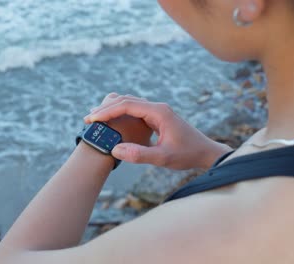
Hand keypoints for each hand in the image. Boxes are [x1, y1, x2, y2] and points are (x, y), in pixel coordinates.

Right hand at [85, 94, 231, 169]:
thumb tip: (115, 149)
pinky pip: (135, 110)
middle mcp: (158, 107)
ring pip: (130, 104)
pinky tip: (112, 121)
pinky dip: (121, 113)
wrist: (205, 152)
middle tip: (88, 119)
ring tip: (95, 118)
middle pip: (126, 101)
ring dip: (112, 109)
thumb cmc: (187, 154)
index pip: (127, 105)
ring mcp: (158, 111)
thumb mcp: (163, 158)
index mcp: (159, 112)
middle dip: (106, 109)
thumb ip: (139, 154)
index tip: (92, 120)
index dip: (107, 112)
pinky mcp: (158, 117)